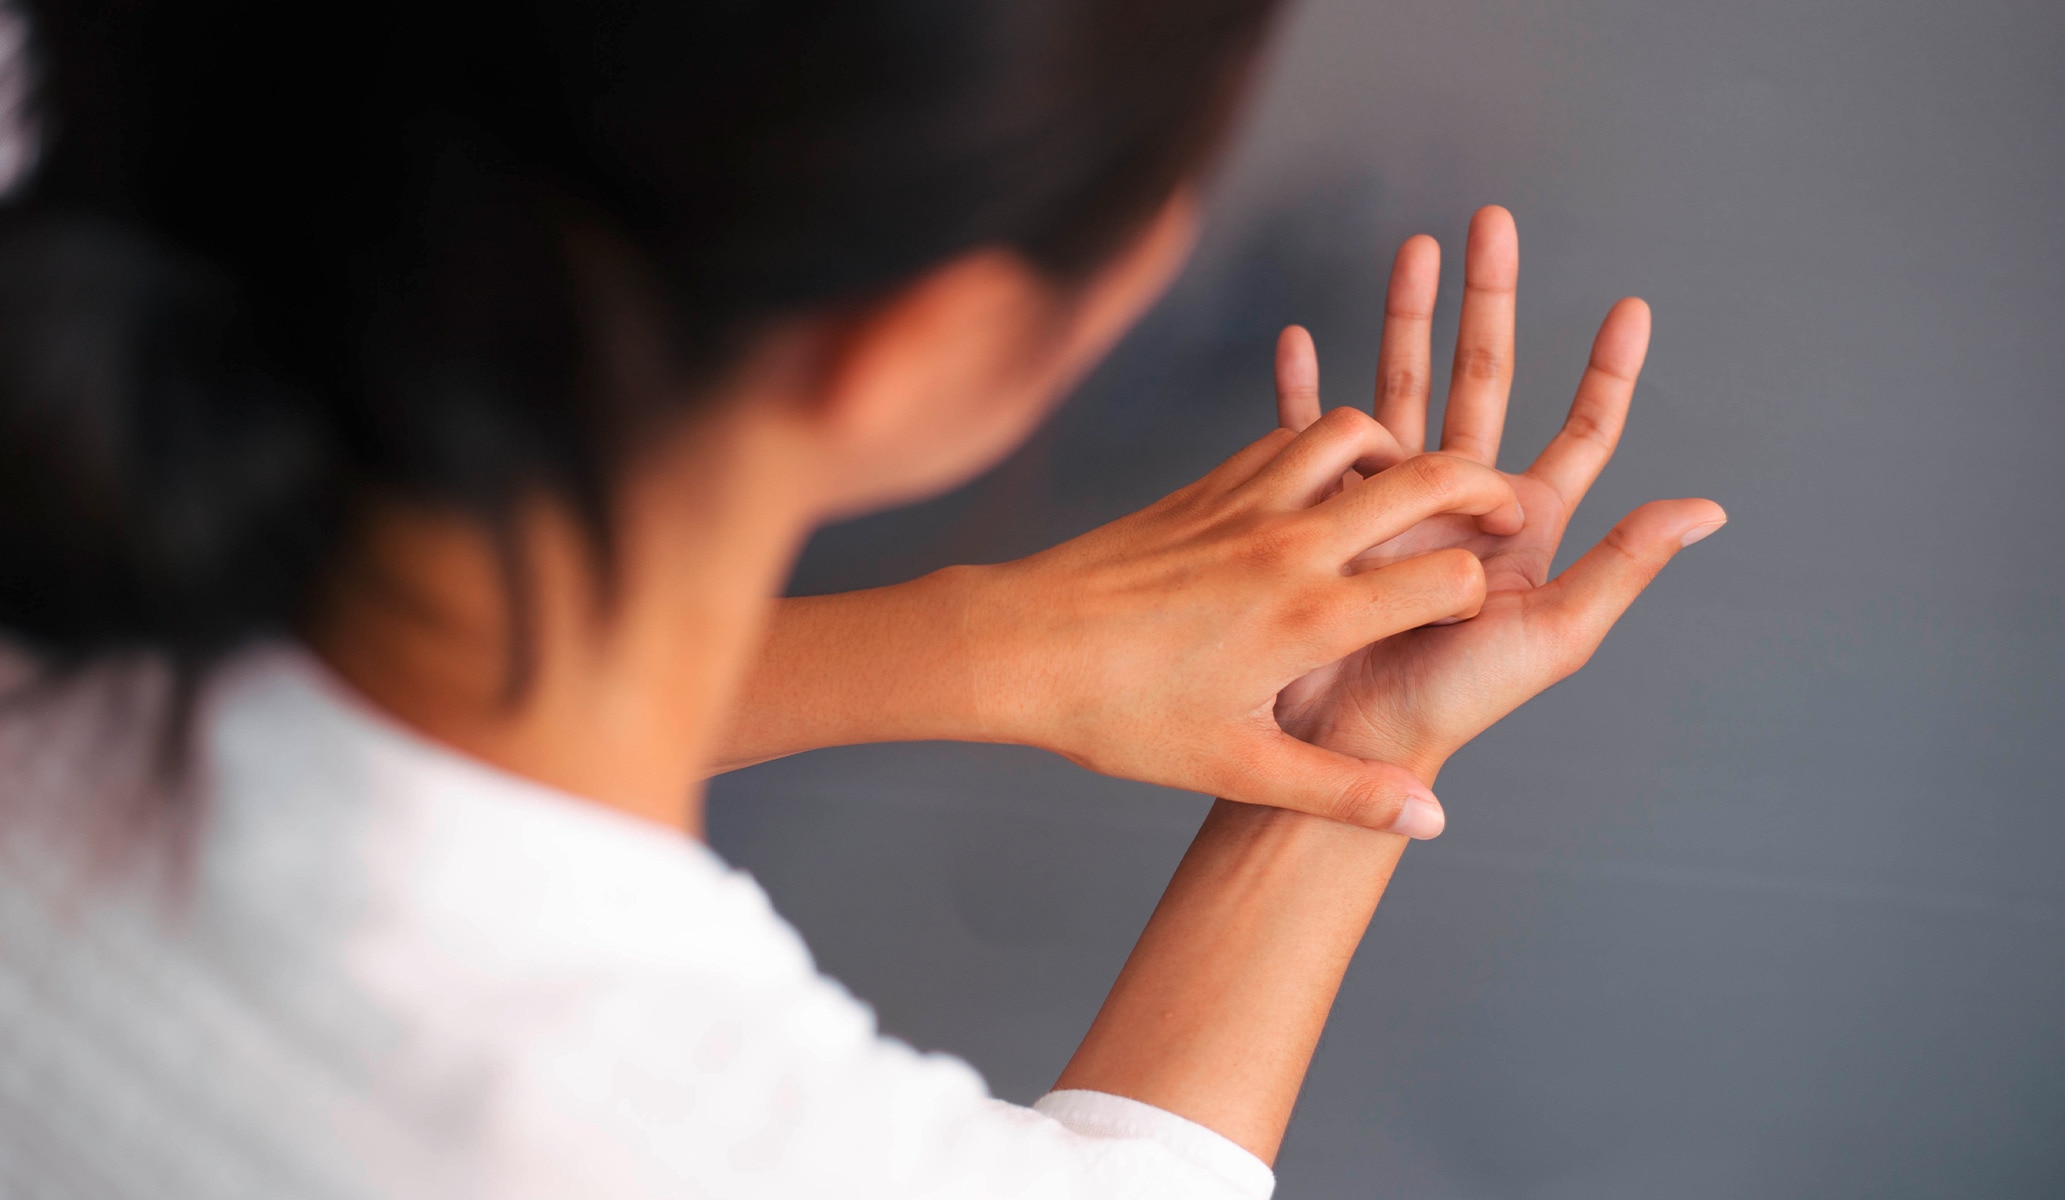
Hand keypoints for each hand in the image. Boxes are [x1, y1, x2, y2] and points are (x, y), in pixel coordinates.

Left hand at [948, 413, 1537, 833]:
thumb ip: (1343, 793)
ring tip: (1412, 490)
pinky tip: (1330, 484)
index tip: (1487, 611)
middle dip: (1484, 489)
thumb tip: (1431, 822)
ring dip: (1401, 450)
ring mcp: (1247, 503)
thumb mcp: (1237, 767)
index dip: (1485, 591)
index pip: (1447, 577)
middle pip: (1424, 479)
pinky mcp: (1208, 486)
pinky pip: (1289, 436)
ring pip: (1355, 431)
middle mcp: (1290, 545)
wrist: (1018, 645)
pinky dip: (1330, 445)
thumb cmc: (1122, 716)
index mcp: (1310, 618)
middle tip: (1507, 510)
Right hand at [1268, 206, 1726, 808]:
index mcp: (1524, 526)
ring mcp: (1390, 501)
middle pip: (1484, 379)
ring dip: (1406, 317)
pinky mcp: (1325, 514)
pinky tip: (1301, 339)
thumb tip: (1708, 507)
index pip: (1579, 432)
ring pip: (1402, 384)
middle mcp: (1459, 501)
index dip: (1607, 372)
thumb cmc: (1456, 700)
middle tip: (1492, 223)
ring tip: (1413, 247)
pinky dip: (1302, 389)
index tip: (1631, 306)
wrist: (1349, 735)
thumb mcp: (1557, 633)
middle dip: (1490, 301)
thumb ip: (1625, 564)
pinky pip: (1312, 436)